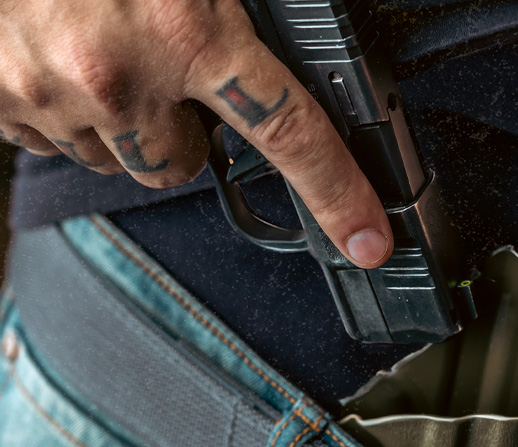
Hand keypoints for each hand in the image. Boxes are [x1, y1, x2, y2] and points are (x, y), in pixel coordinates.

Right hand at [0, 0, 390, 266]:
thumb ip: (223, 14)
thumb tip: (258, 41)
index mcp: (187, 29)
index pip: (289, 133)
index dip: (337, 194)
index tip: (367, 239)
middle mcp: (121, 75)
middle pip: (178, 166)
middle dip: (177, 134)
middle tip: (156, 73)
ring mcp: (56, 97)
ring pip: (118, 160)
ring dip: (121, 123)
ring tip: (98, 53)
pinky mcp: (5, 108)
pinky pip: (55, 143)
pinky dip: (64, 112)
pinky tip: (56, 59)